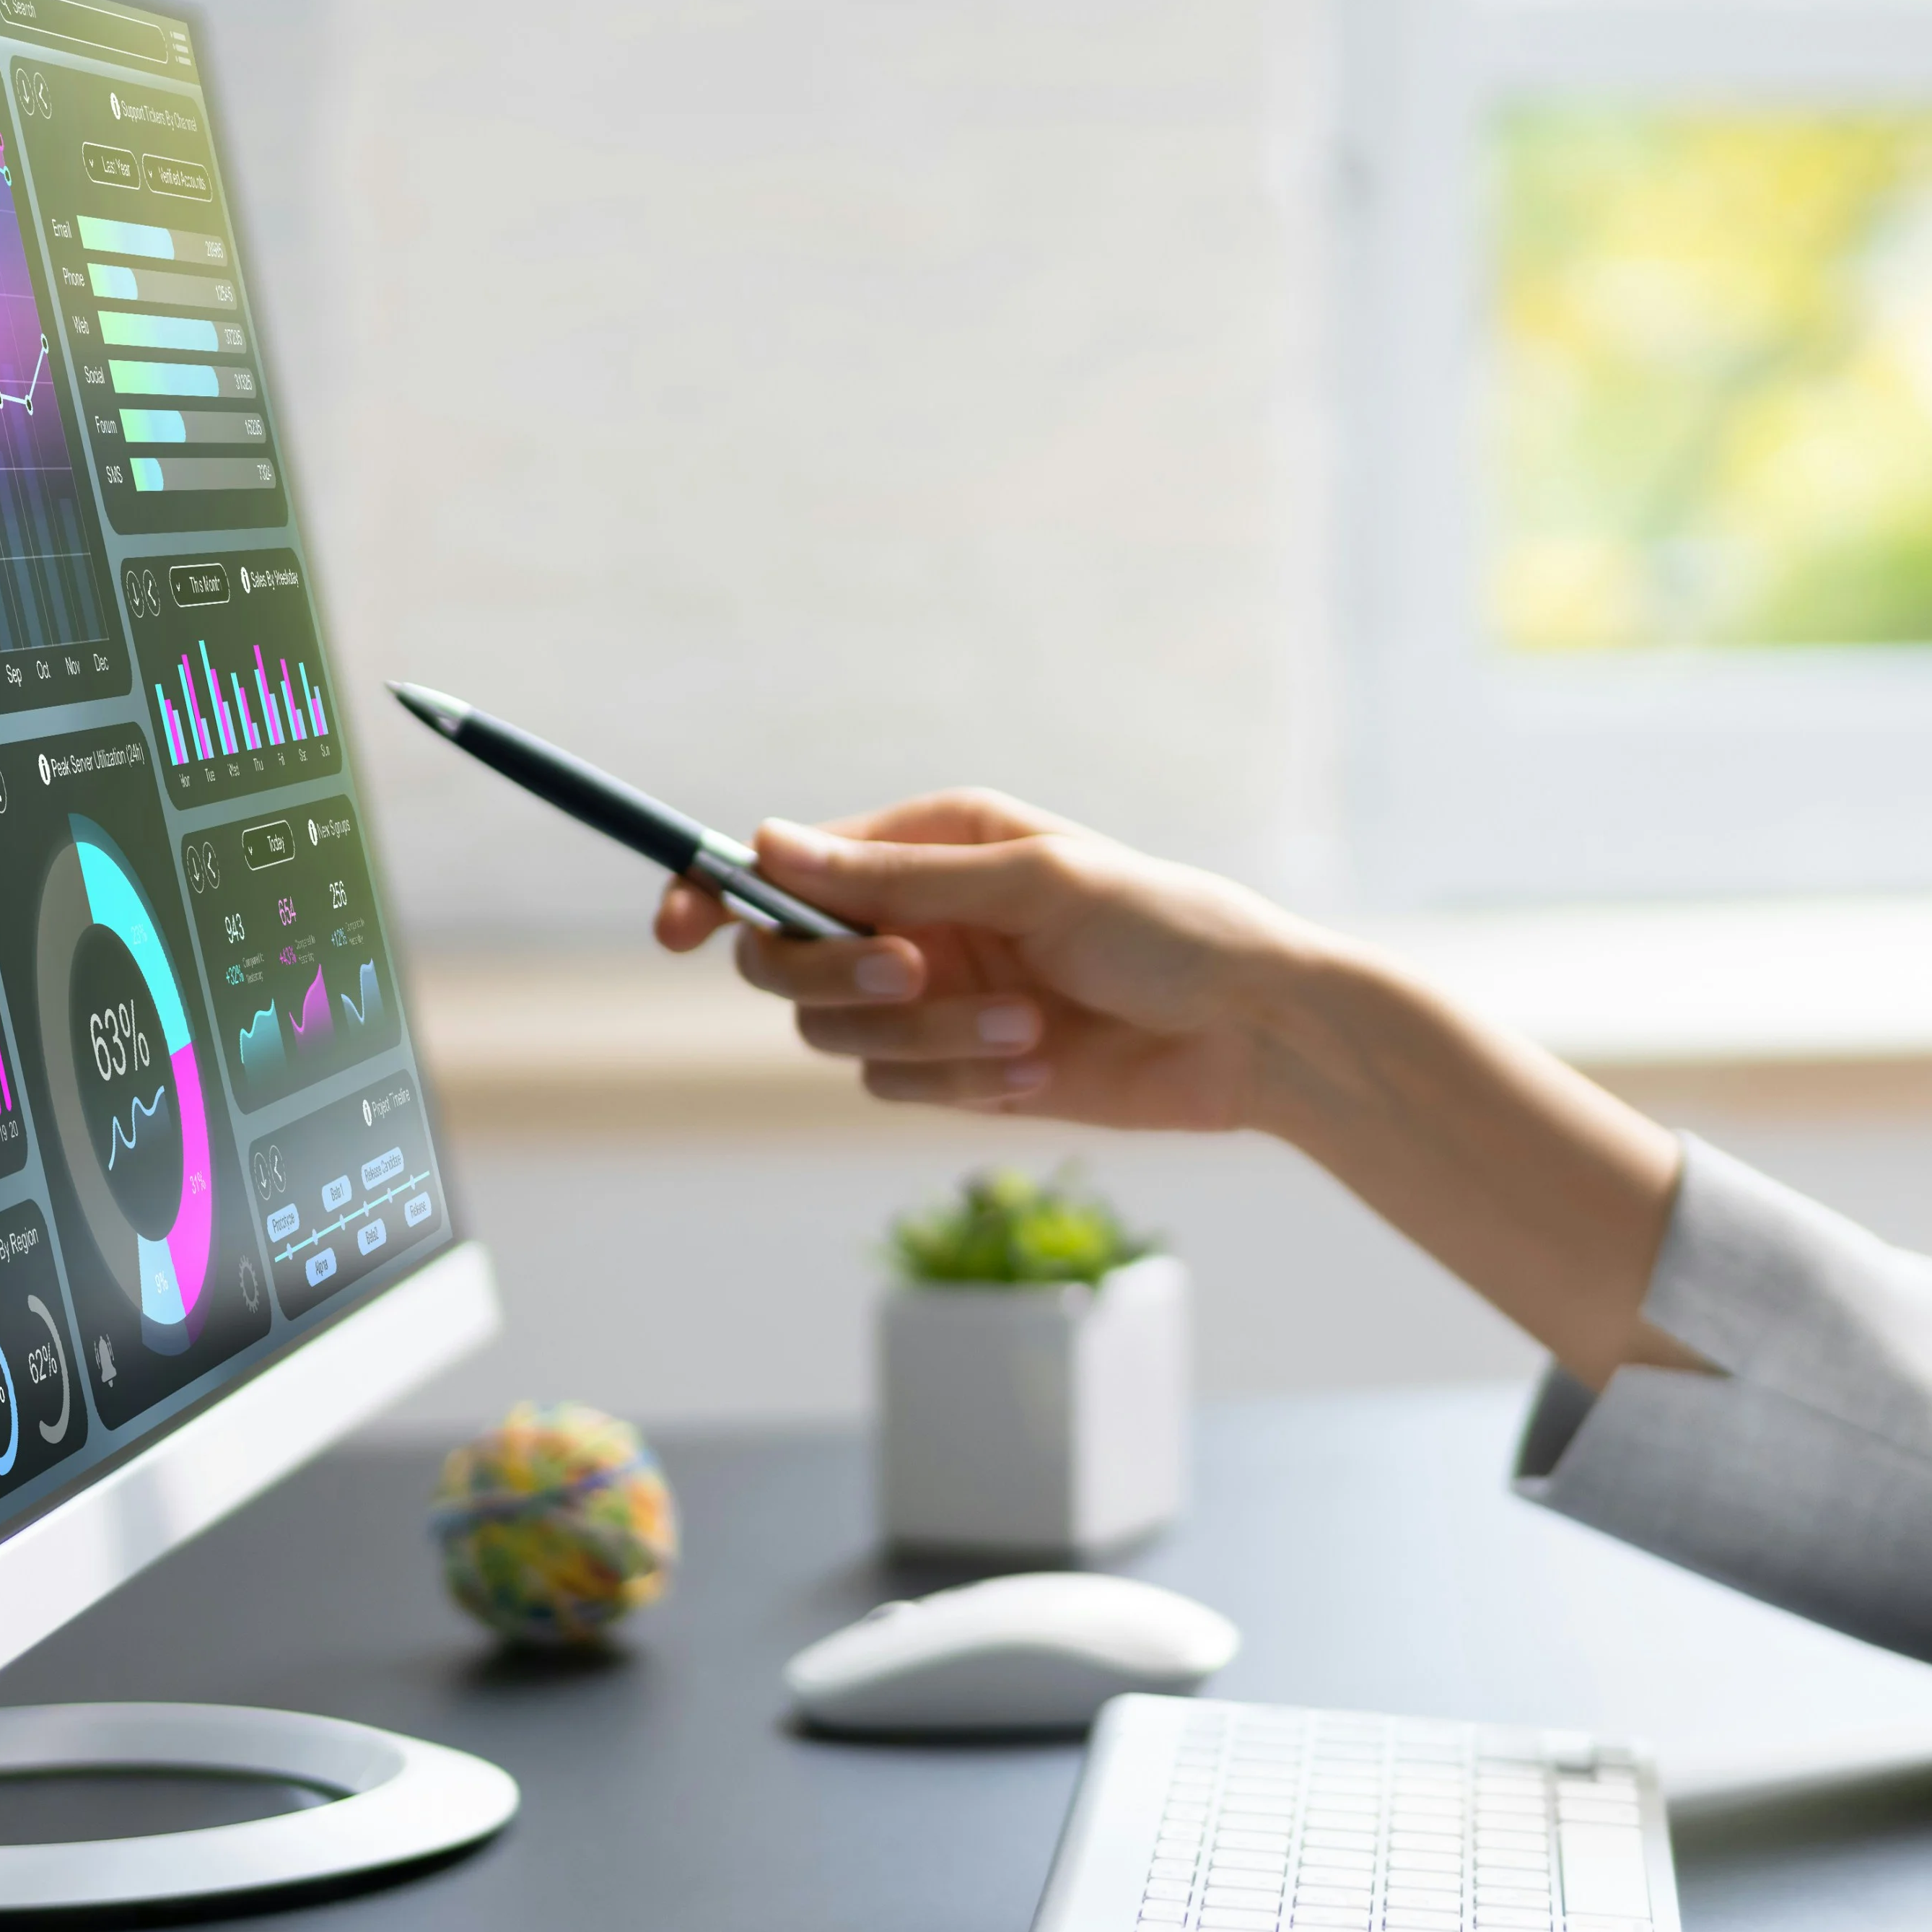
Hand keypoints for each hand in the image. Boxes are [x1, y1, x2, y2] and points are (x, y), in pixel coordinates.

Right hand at [655, 791, 1306, 1129]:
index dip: (715, 893)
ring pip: (841, 1038)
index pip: (782, 866)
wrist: (1255, 1034)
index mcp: (931, 842)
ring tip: (1030, 1032)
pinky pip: (898, 1089)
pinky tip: (1039, 1070)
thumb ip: (897, 879)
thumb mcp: (1036, 884)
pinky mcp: (961, 1069)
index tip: (676, 932)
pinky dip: (959, 1086)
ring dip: (930, 1041)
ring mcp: (936, 997)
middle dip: (842, 979)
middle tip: (920, 975)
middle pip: (786, 961)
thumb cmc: (1169, 929)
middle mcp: (919, 914)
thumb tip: (766, 846)